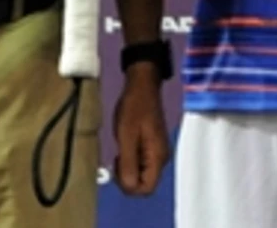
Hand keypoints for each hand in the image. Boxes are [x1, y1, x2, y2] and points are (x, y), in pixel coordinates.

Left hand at [111, 67, 169, 196]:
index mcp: (157, 157)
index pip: (147, 189)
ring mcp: (158, 153)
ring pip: (142, 175)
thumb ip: (128, 163)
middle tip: (115, 159)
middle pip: (145, 184)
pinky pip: (142, 164)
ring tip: (118, 152)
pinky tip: (123, 148)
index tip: (117, 169)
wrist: (142, 87)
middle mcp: (161, 159)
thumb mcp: (126, 136)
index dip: (130, 186)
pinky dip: (130, 162)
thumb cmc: (133, 109)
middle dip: (127, 178)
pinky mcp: (152, 147)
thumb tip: (129, 187)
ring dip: (127, 170)